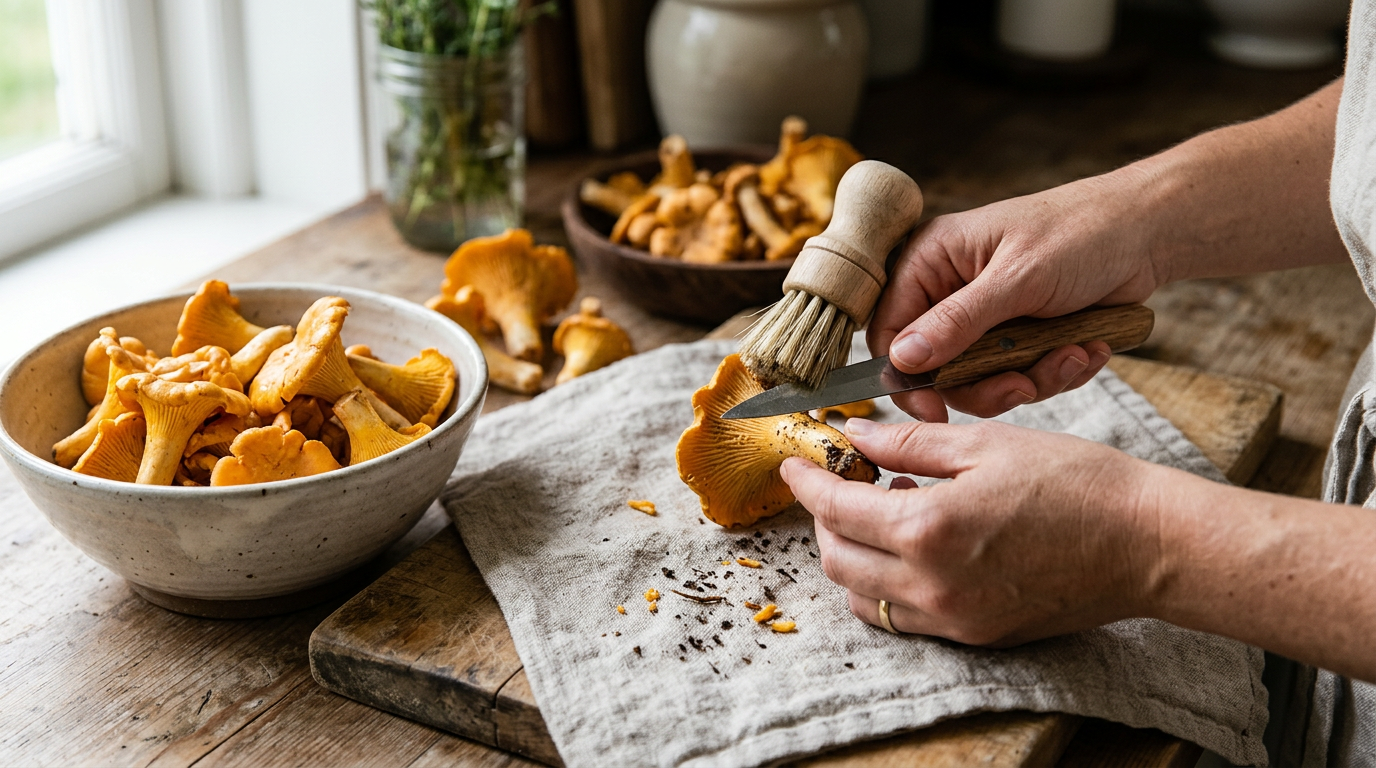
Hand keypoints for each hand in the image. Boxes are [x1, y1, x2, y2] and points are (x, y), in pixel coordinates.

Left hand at [779, 417, 1166, 645]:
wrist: (1148, 544)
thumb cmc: (1077, 482)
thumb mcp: (986, 444)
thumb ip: (908, 444)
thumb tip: (854, 437)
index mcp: (929, 529)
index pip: (836, 509)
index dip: (807, 483)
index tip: (795, 463)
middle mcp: (932, 586)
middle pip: (838, 562)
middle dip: (824, 520)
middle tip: (840, 483)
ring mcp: (954, 620)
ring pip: (865, 599)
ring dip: (854, 555)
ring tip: (884, 509)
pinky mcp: (977, 636)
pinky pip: (906, 618)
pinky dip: (890, 583)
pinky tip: (918, 542)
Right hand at [869, 171, 1162, 421]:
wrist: (1149, 232)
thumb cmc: (1081, 232)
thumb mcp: (1017, 278)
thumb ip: (957, 322)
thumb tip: (902, 359)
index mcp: (932, 261)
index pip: (890, 329)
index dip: (906, 374)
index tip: (935, 409)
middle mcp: (951, 291)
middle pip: (937, 367)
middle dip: (986, 383)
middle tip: (1023, 386)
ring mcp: (987, 317)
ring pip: (982, 380)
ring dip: (1031, 377)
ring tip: (1074, 354)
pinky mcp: (1021, 337)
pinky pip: (1020, 376)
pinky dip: (1054, 371)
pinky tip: (1087, 347)